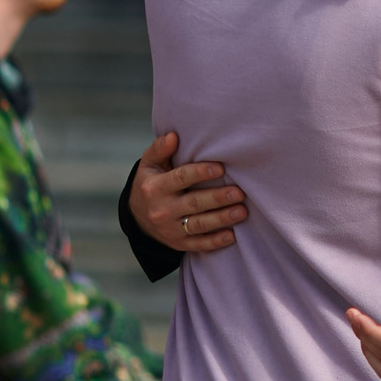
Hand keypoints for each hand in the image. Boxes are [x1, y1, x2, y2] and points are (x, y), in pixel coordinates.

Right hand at [129, 131, 246, 253]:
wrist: (138, 217)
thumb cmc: (151, 182)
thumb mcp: (149, 164)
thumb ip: (160, 149)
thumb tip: (173, 136)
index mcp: (155, 187)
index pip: (180, 178)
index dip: (200, 173)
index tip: (220, 168)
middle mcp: (162, 210)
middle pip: (193, 203)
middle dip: (218, 198)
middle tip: (239, 192)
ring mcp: (170, 229)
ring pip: (199, 225)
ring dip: (222, 219)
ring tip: (242, 211)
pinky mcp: (179, 244)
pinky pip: (199, 244)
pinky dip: (215, 242)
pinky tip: (232, 235)